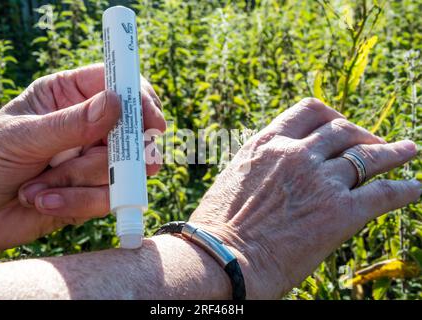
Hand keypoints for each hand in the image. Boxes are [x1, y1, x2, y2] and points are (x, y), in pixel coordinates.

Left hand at [0, 64, 165, 259]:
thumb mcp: (22, 136)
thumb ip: (70, 124)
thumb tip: (117, 104)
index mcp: (66, 97)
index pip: (115, 85)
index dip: (139, 100)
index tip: (153, 123)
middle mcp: (83, 128)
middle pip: (130, 130)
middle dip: (124, 151)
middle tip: (136, 164)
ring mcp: (89, 162)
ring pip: (119, 169)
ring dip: (79, 181)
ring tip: (37, 186)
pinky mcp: (89, 194)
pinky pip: (106, 199)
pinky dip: (76, 202)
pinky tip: (41, 201)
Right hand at [189, 98, 420, 298]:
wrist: (221, 260)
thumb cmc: (218, 227)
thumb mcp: (234, 179)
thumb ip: (261, 167)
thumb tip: (272, 172)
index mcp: (268, 143)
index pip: (309, 111)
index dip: (331, 115)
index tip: (340, 125)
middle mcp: (297, 154)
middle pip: (343, 129)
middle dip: (362, 134)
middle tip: (373, 144)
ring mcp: (321, 180)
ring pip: (369, 156)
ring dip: (394, 152)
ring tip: (409, 150)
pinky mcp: (341, 212)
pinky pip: (384, 193)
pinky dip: (404, 189)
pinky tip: (414, 189)